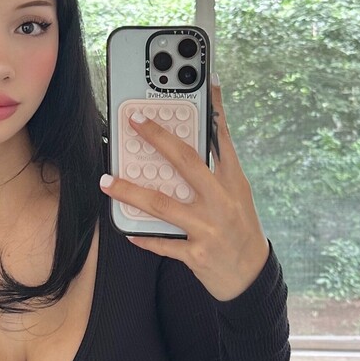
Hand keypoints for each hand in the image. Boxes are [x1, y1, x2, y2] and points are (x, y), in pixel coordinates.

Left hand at [101, 76, 270, 301]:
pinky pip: (162, 243)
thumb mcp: (237, 194)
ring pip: (162, 205)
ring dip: (130, 192)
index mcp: (233, 181)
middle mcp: (222, 201)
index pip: (222, 138)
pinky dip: (143, 237)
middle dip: (158, 139)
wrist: (252, 277)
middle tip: (134, 123)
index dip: (212, 109)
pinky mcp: (197, 254)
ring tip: (107, 182)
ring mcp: (209, 228)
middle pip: (187, 162)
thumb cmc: (240, 229)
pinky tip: (128, 231)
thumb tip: (188, 143)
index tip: (202, 83)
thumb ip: (215, 169)